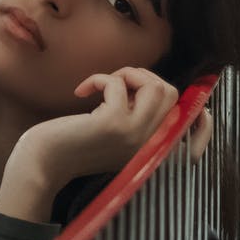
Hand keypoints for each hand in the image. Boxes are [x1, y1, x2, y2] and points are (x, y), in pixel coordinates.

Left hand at [11, 67, 184, 189]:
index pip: (198, 127)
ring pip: (157, 86)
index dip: (198, 107)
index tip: (178, 97)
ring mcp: (135, 136)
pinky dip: (100, 79)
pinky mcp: (113, 125)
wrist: (41, 165)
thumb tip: (149, 85)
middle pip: (173, 93)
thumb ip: (136, 119)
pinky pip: (118, 84)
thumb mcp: (114, 135)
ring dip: (128, 74)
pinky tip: (81, 92)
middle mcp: (151, 145)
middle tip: (115, 86)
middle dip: (144, 77)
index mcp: (153, 148)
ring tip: (104, 86)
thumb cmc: (72, 146)